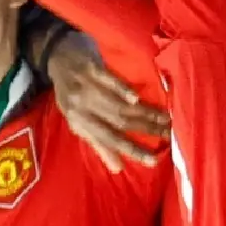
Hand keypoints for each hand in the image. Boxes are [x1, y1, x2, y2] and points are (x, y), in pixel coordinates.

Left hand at [47, 33, 168, 172]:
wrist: (56, 57)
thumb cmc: (70, 93)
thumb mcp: (78, 120)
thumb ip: (98, 143)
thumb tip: (117, 167)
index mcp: (79, 122)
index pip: (108, 140)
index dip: (131, 150)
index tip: (154, 160)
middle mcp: (81, 106)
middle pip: (117, 122)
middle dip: (145, 129)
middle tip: (169, 134)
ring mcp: (85, 87)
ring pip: (116, 104)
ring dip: (142, 112)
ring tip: (165, 118)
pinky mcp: (90, 68)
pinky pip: (108, 81)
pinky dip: (122, 90)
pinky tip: (136, 98)